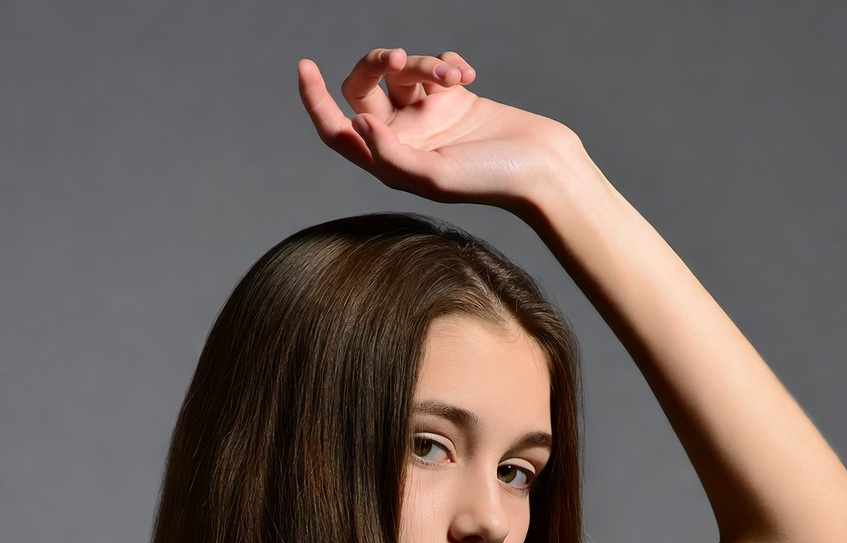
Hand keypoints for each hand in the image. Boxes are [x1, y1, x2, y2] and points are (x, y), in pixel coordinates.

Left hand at [297, 48, 582, 207]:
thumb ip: (392, 154)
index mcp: (390, 164)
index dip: (315, 102)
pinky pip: (435, 64)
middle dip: (376, 65)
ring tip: (454, 77)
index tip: (304, 67)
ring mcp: (429, 118)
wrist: (542, 168)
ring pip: (404, 71)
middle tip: (399, 58)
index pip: (338, 131)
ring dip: (425, 63)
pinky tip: (467, 76)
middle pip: (364, 89)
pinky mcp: (455, 100)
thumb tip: (356, 123)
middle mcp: (404, 140)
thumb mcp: (435, 175)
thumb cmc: (491, 180)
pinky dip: (447, 61)